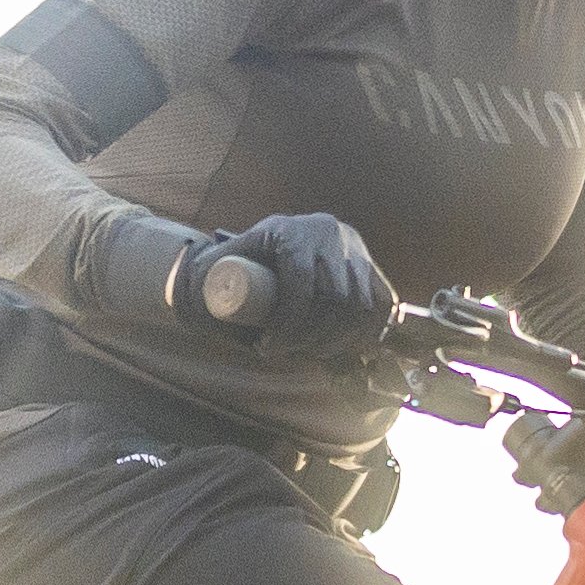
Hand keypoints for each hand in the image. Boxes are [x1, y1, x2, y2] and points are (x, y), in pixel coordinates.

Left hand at [180, 213, 396, 359]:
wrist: (282, 236)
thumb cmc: (252, 255)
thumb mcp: (232, 255)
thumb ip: (215, 271)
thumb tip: (201, 296)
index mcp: (295, 232)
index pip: (300, 285)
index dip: (287, 325)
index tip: (270, 347)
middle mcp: (332, 235)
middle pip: (335, 299)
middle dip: (312, 336)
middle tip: (291, 352)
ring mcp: (357, 251)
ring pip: (362, 306)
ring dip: (340, 340)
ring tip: (314, 352)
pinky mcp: (373, 266)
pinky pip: (383, 303)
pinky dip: (370, 330)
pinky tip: (350, 346)